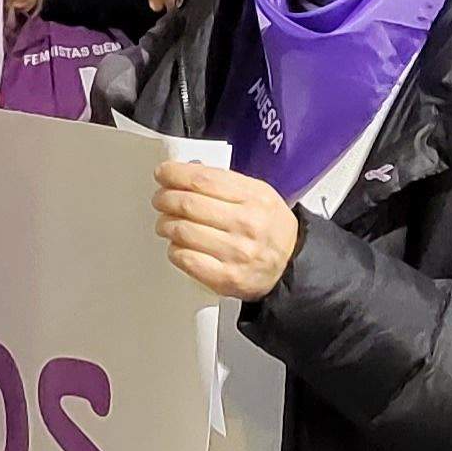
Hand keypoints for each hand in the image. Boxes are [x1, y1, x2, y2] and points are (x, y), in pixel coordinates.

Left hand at [154, 160, 301, 299]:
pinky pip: (185, 258)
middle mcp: (247, 223)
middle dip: (165, 198)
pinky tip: (178, 245)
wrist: (291, 266)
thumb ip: (225, 182)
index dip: (175, 173)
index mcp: (255, 197)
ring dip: (165, 224)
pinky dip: (174, 248)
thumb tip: (185, 173)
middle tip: (160, 199)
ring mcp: (236, 252)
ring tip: (166, 223)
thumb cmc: (269, 227)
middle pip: (188, 203)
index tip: (163, 173)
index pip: (204, 179)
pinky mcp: (226, 277)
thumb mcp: (259, 194)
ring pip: (182, 230)